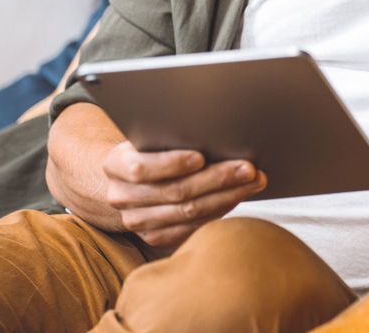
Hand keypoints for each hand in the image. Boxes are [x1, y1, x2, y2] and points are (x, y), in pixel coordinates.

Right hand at [101, 144, 267, 246]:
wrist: (128, 179)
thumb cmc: (147, 149)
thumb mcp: (148, 136)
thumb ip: (168, 136)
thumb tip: (214, 131)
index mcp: (114, 166)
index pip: (141, 168)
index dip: (172, 163)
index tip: (201, 156)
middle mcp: (121, 197)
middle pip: (174, 192)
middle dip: (216, 179)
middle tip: (248, 168)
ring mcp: (137, 221)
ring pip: (188, 212)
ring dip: (227, 196)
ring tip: (253, 181)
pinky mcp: (155, 237)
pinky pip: (193, 227)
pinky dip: (219, 210)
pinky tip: (238, 196)